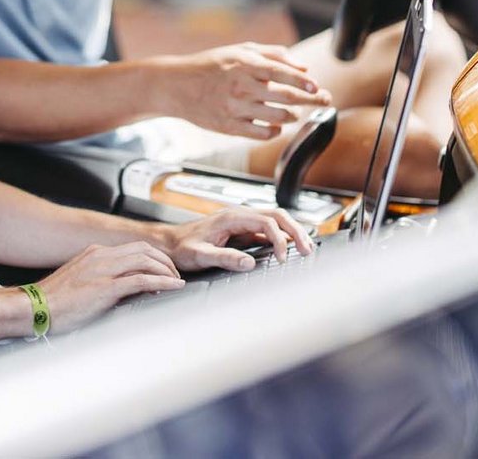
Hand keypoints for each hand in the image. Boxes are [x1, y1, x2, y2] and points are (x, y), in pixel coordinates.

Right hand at [33, 242, 182, 332]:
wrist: (34, 308)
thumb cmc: (53, 302)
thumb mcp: (80, 284)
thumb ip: (102, 281)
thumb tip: (125, 291)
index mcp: (94, 254)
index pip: (132, 248)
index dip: (152, 257)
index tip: (163, 269)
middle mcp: (100, 256)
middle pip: (143, 250)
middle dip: (164, 261)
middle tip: (174, 274)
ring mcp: (103, 270)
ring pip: (145, 260)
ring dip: (165, 270)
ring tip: (176, 281)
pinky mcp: (105, 288)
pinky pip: (141, 280)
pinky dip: (161, 282)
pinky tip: (171, 287)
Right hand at [156, 42, 330, 138]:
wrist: (176, 86)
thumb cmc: (210, 65)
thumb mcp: (239, 50)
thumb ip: (273, 55)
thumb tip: (303, 66)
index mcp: (244, 65)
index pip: (281, 73)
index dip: (303, 82)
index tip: (317, 86)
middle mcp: (241, 87)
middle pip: (286, 97)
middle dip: (310, 100)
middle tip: (324, 100)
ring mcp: (235, 108)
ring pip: (278, 118)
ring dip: (293, 116)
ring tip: (295, 113)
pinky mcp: (229, 127)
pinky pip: (262, 134)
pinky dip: (275, 131)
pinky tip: (276, 125)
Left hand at [163, 207, 314, 271]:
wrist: (169, 243)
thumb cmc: (181, 248)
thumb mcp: (200, 255)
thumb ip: (224, 258)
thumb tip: (249, 262)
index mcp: (231, 218)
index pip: (266, 222)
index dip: (279, 239)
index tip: (282, 259)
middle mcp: (239, 215)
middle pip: (277, 215)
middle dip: (295, 230)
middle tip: (308, 249)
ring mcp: (241, 221)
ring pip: (275, 219)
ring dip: (291, 231)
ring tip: (305, 248)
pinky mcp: (242, 230)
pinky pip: (268, 228)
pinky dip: (282, 236)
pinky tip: (288, 248)